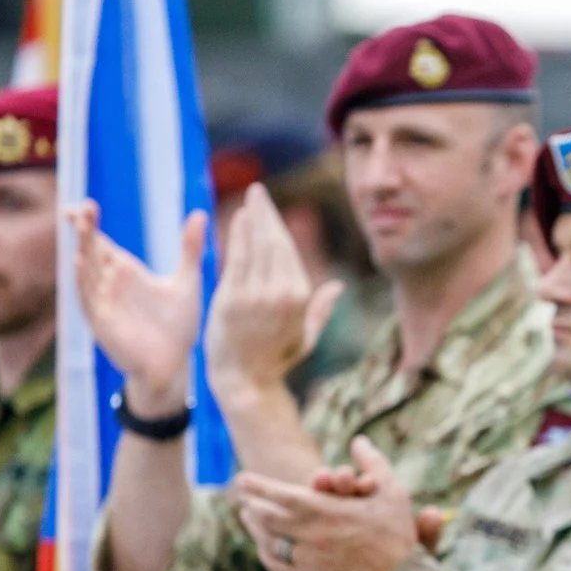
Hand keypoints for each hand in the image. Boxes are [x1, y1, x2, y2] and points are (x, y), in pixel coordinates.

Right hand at [75, 201, 203, 415]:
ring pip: (87, 271)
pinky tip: (80, 262)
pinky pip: (88, 298)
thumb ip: (190, 249)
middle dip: (85, 229)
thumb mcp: (187, 282)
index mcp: (127, 272)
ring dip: (82, 249)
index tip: (82, 202)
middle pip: (91, 251)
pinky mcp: (102, 321)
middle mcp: (110, 284)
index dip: (89, 222)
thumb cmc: (177, 326)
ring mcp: (103, 302)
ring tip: (81, 224)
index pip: (102, 242)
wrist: (173, 365)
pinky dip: (82, 281)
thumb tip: (199, 213)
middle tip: (84, 206)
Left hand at [204, 185, 345, 400]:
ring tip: (248, 200)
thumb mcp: (307, 336)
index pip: (288, 251)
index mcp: (301, 298)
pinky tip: (236, 220)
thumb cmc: (276, 360)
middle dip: (265, 213)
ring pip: (255, 246)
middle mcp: (281, 293)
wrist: (246, 380)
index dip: (278, 225)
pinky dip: (236, 236)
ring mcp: (255, 295)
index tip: (269, 208)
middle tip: (257, 190)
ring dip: (250, 219)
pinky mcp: (232, 299)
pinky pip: (236, 259)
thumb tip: (338, 287)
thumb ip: (321, 309)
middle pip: (273, 242)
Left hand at [231, 438, 422, 570]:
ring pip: (268, 542)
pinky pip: (278, 565)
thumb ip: (373, 463)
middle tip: (242, 498)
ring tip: (248, 518)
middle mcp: (309, 534)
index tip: (241, 479)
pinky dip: (267, 553)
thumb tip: (359, 440)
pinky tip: (265, 547)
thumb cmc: (398, 537)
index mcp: (323, 510)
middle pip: (265, 517)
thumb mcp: (392, 493)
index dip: (256, 486)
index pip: (278, 494)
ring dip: (255, 528)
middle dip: (251, 505)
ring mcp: (307, 559)